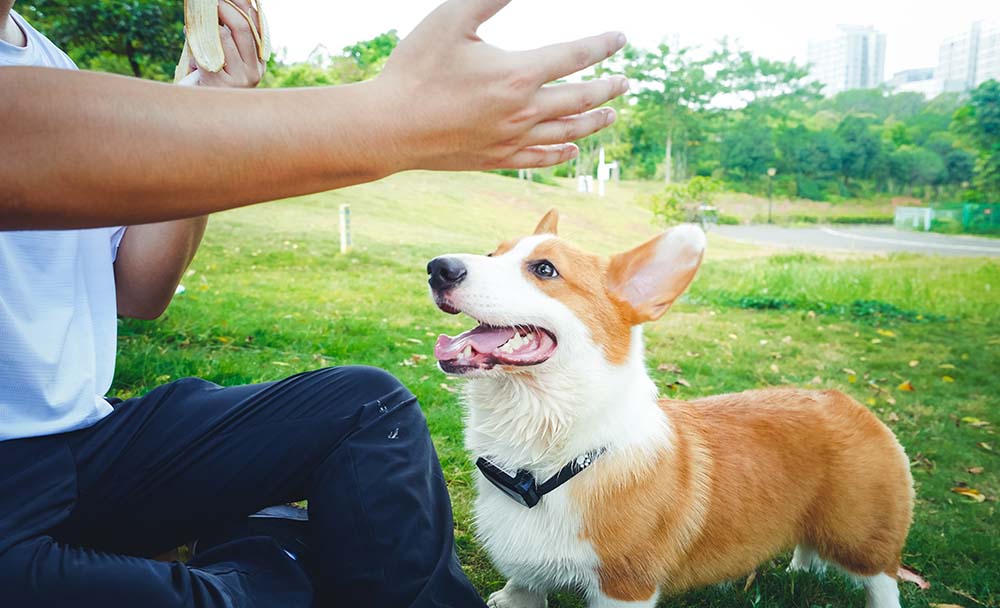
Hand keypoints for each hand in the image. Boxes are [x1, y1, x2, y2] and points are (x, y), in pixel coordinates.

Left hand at [183, 0, 265, 87]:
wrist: (205, 113)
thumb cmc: (214, 80)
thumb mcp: (228, 59)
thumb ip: (231, 38)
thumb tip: (221, 6)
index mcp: (260, 62)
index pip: (258, 27)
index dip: (245, 6)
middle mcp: (255, 70)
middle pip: (244, 28)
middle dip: (226, 8)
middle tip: (212, 1)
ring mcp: (241, 79)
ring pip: (225, 37)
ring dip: (207, 24)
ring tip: (196, 20)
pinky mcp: (222, 84)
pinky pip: (208, 51)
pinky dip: (196, 41)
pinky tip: (189, 35)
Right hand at [376, 0, 628, 170]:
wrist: (388, 127)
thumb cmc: (415, 69)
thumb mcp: (452, 18)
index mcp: (518, 74)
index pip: (575, 56)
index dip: (601, 45)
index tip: (620, 38)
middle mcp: (523, 111)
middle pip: (580, 99)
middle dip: (607, 88)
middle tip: (625, 82)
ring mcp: (511, 140)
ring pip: (566, 132)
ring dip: (593, 122)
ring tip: (611, 115)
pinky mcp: (496, 160)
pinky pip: (540, 159)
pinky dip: (561, 153)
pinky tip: (572, 149)